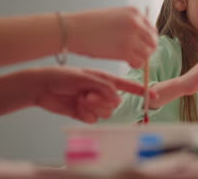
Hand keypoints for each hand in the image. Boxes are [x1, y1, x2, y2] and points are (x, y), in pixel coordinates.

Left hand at [30, 67, 156, 122]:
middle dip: (103, 101)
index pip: (128, 85)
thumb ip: (104, 88)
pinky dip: (86, 115)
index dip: (142, 90)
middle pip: (115, 103)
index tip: (154, 95)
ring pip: (106, 113)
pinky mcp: (85, 113)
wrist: (42, 87)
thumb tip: (117, 99)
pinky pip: (94, 120)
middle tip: (87, 95)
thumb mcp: (85, 78)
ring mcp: (94, 103)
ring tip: (80, 99)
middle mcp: (102, 92)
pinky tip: (76, 108)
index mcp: (105, 79)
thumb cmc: (63, 77)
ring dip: (93, 108)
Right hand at [66, 6, 157, 67]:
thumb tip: (141, 38)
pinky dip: (136, 64)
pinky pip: (140, 62)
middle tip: (138, 55)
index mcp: (135, 12)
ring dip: (142, 58)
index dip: (148, 40)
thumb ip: (129, 24)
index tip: (141, 46)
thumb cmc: (90, 25)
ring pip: (148, 53)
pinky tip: (128, 63)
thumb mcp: (114, 16)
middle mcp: (136, 23)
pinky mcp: (124, 51)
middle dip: (148, 50)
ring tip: (131, 59)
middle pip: (153, 42)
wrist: (73, 29)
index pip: (152, 29)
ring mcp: (131, 37)